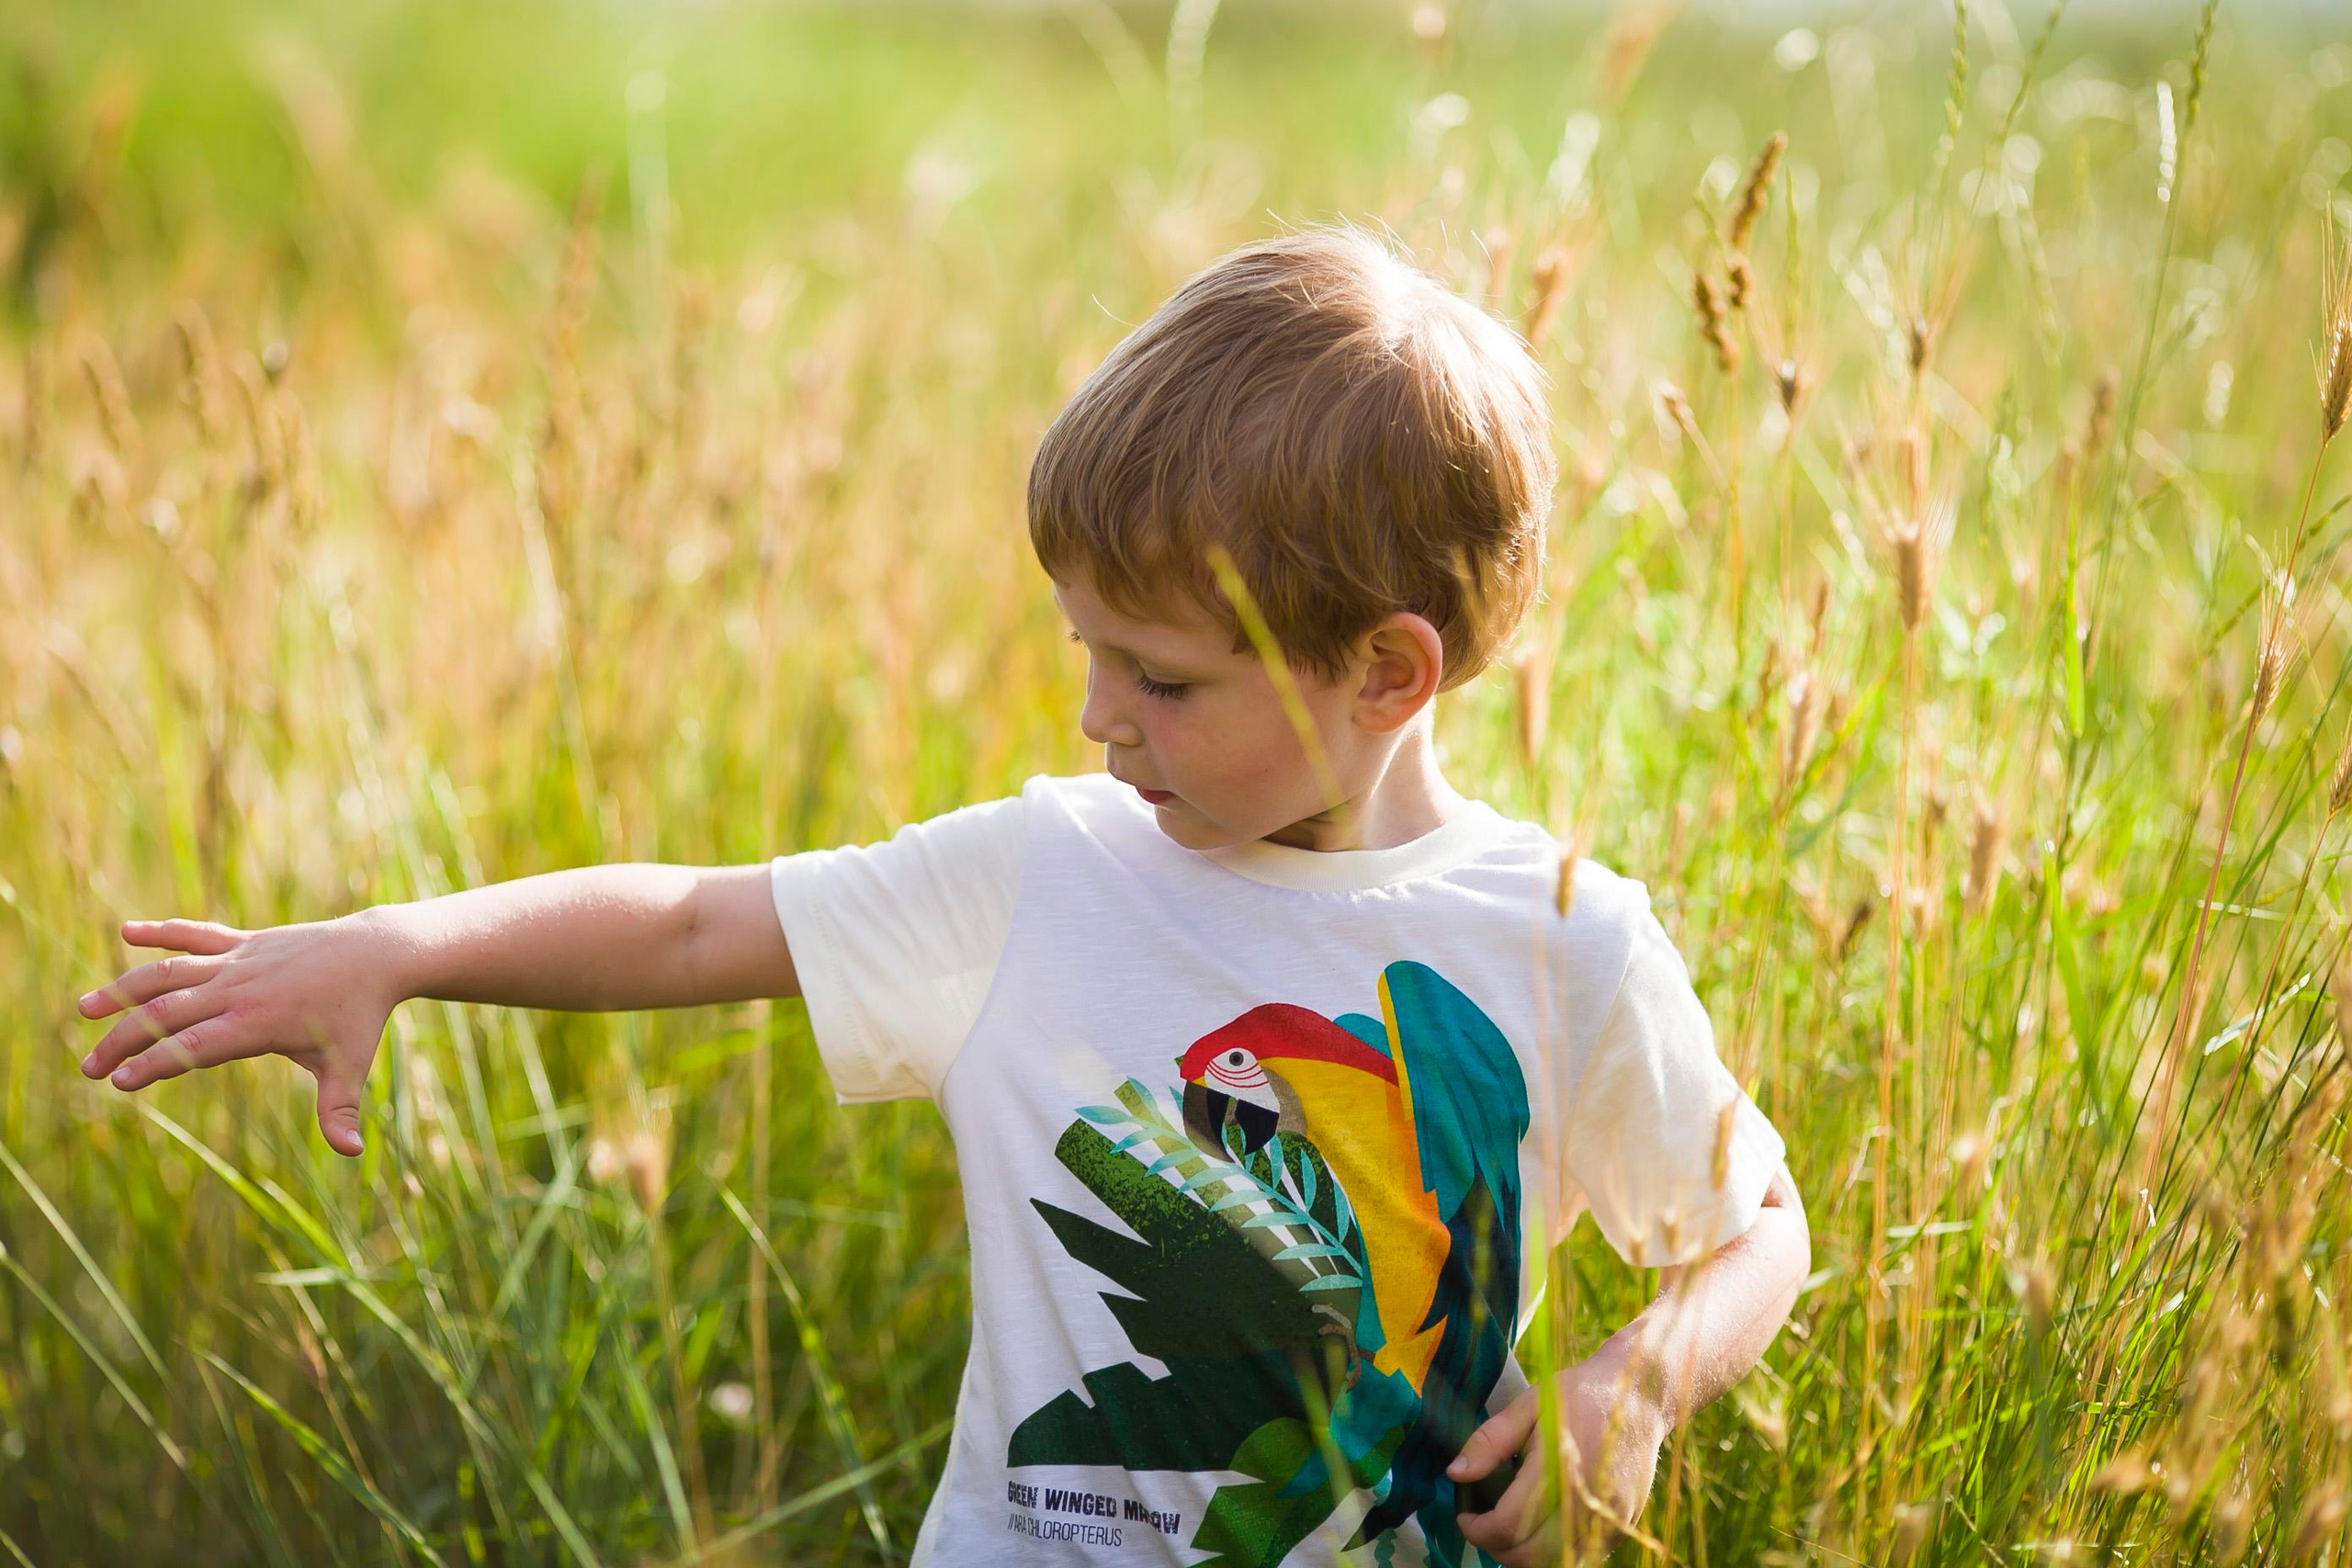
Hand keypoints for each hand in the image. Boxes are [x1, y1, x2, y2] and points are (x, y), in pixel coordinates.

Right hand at [75, 915, 403, 1156]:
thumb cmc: (359, 1015)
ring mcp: (238, 960)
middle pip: (167, 1013)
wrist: (376, 954)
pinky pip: (196, 934)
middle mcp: (239, 988)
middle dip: (123, 1040)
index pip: (195, 1045)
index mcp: (258, 1022)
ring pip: (169, 972)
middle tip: (88, 1068)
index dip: (156, 1063)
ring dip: (124, 989)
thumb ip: (339, 1110)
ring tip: (84, 1009)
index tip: (121, 1082)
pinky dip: (161, 932)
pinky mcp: (243, 941)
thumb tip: (351, 1153)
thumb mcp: (351, 1065)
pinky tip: (126, 932)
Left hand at [1450, 1363, 1664, 1564]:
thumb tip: (1455, 1473)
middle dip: (1496, 1548)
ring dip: (1525, 1557)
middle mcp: (1586, 1502)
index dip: (1476, 1530)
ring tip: (1511, 1528)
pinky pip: (1582, 1557)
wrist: (1640, 1396)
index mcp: (1558, 1468)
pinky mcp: (1622, 1526)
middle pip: (1530, 1557)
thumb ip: (1490, 1441)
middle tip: (1483, 1525)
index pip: (1508, 1526)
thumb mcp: (1528, 1404)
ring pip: (1557, 1564)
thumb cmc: (1578, 1395)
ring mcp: (1608, 1519)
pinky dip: (1555, 1553)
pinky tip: (1542, 1527)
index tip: (1465, 1515)